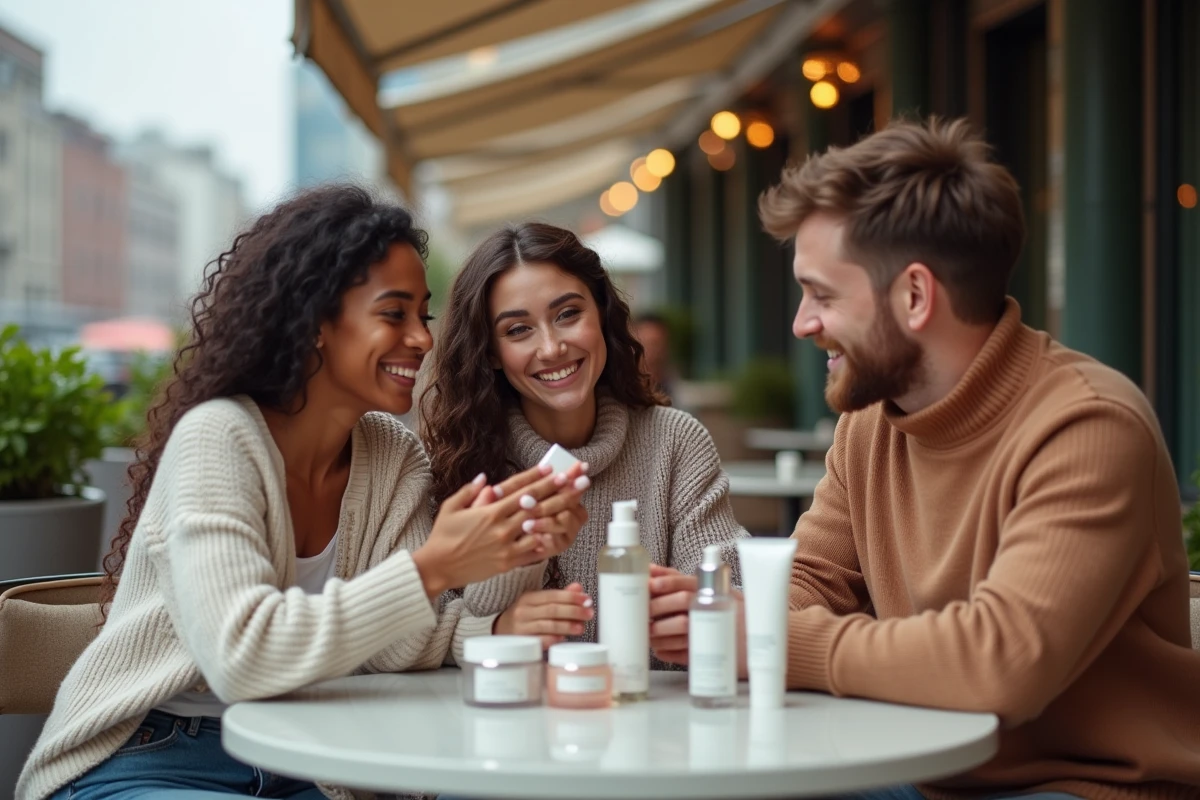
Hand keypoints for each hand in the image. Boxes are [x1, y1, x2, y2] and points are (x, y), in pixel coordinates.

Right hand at [412, 465, 586, 596]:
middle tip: (581, 480)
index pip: (522, 491)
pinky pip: (533, 552)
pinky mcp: (508, 563)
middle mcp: (502, 526)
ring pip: (540, 527)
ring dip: (560, 515)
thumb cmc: (443, 536)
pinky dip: (547, 543)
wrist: (438, 567)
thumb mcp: (451, 507)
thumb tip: (485, 479)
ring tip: (578, 505)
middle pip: (538, 506)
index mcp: (490, 510)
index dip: (541, 479)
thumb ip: (470, 491)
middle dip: (562, 491)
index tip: (556, 469)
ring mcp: (507, 546)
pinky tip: (563, 534)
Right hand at [493, 583, 592, 648]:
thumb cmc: (524, 616)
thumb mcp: (539, 602)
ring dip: (567, 626)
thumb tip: (578, 587)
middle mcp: (524, 610)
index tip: (587, 600)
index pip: (553, 595)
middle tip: (589, 613)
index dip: (571, 597)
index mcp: (529, 597)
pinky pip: (540, 640)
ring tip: (580, 627)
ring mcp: (522, 626)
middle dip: (573, 611)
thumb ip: (560, 595)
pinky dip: (554, 639)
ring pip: (548, 625)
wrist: (501, 631)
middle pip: (552, 609)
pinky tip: (563, 638)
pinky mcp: (522, 642)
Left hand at [648, 564, 746, 676]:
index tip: (649, 584)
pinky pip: (684, 654)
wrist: (761, 642)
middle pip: (682, 603)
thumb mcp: (713, 591)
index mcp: (714, 591)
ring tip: (647, 633)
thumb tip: (650, 571)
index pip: (687, 582)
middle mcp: (715, 609)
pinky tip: (659, 648)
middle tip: (640, 612)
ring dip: (658, 633)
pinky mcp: (711, 655)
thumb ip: (682, 582)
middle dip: (657, 607)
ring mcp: (714, 632)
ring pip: (680, 630)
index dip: (666, 582)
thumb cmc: (731, 613)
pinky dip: (667, 652)